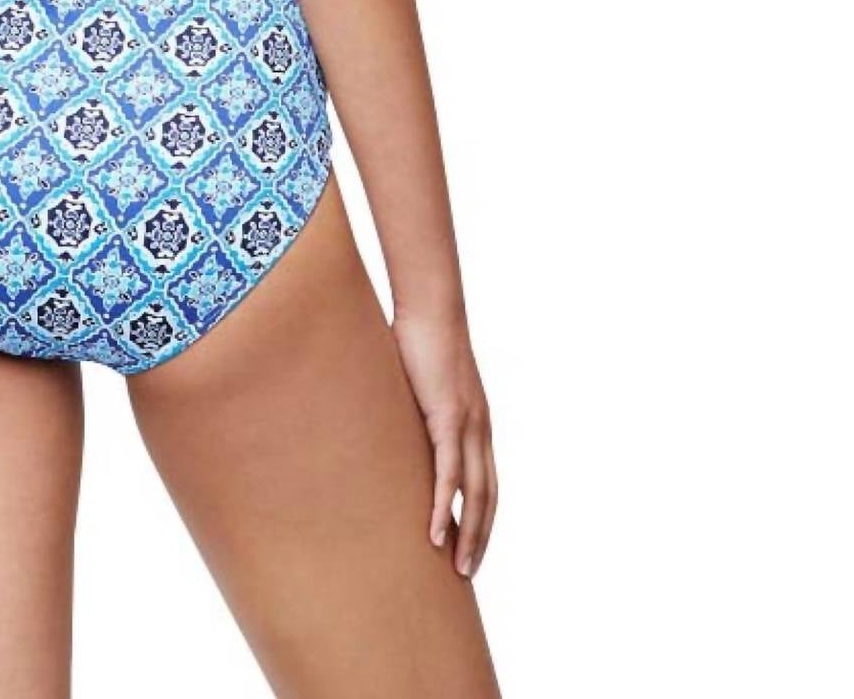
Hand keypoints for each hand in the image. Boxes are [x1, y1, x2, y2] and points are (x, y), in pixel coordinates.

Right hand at [391, 306, 496, 579]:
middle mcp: (480, 429)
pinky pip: (448, 472)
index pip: (486, 481)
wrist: (432, 304)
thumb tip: (390, 418)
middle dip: (480, 537)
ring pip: (474, 494)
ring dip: (468, 534)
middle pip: (487, 497)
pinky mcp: (449, 416)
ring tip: (458, 567)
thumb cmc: (421, 335)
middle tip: (468, 573)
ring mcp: (468, 424)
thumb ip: (412, 406)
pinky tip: (435, 532)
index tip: (471, 545)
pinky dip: (443, 506)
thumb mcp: (419, 383)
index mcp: (476, 422)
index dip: (481, 517)